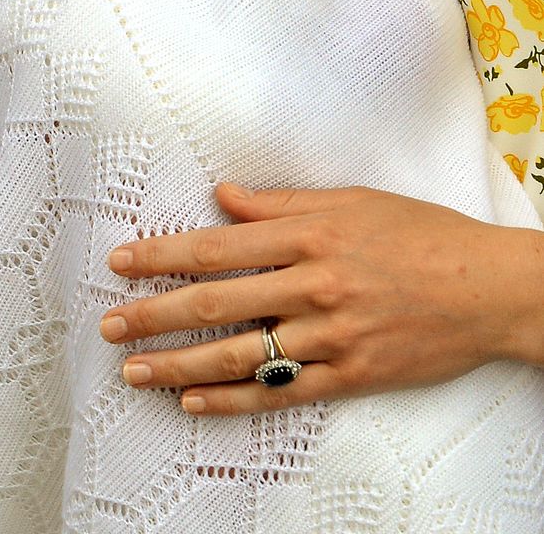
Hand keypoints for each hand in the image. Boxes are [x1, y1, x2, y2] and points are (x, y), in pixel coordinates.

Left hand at [100, 183, 542, 414]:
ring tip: (134, 370)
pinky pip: (282, 393)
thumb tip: (224, 195)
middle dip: (155, 313)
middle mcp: (314, 285)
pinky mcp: (351, 375)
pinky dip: (234, 400)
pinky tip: (194, 402)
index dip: (163, 253)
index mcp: (311, 235)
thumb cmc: (421, 233)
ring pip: (241, 355)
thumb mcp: (352, 201)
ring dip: (179, 363)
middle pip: (217, 303)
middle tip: (109, 324)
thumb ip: (282, 203)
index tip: (121, 260)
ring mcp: (332, 335)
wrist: (488, 287)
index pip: (218, 246)